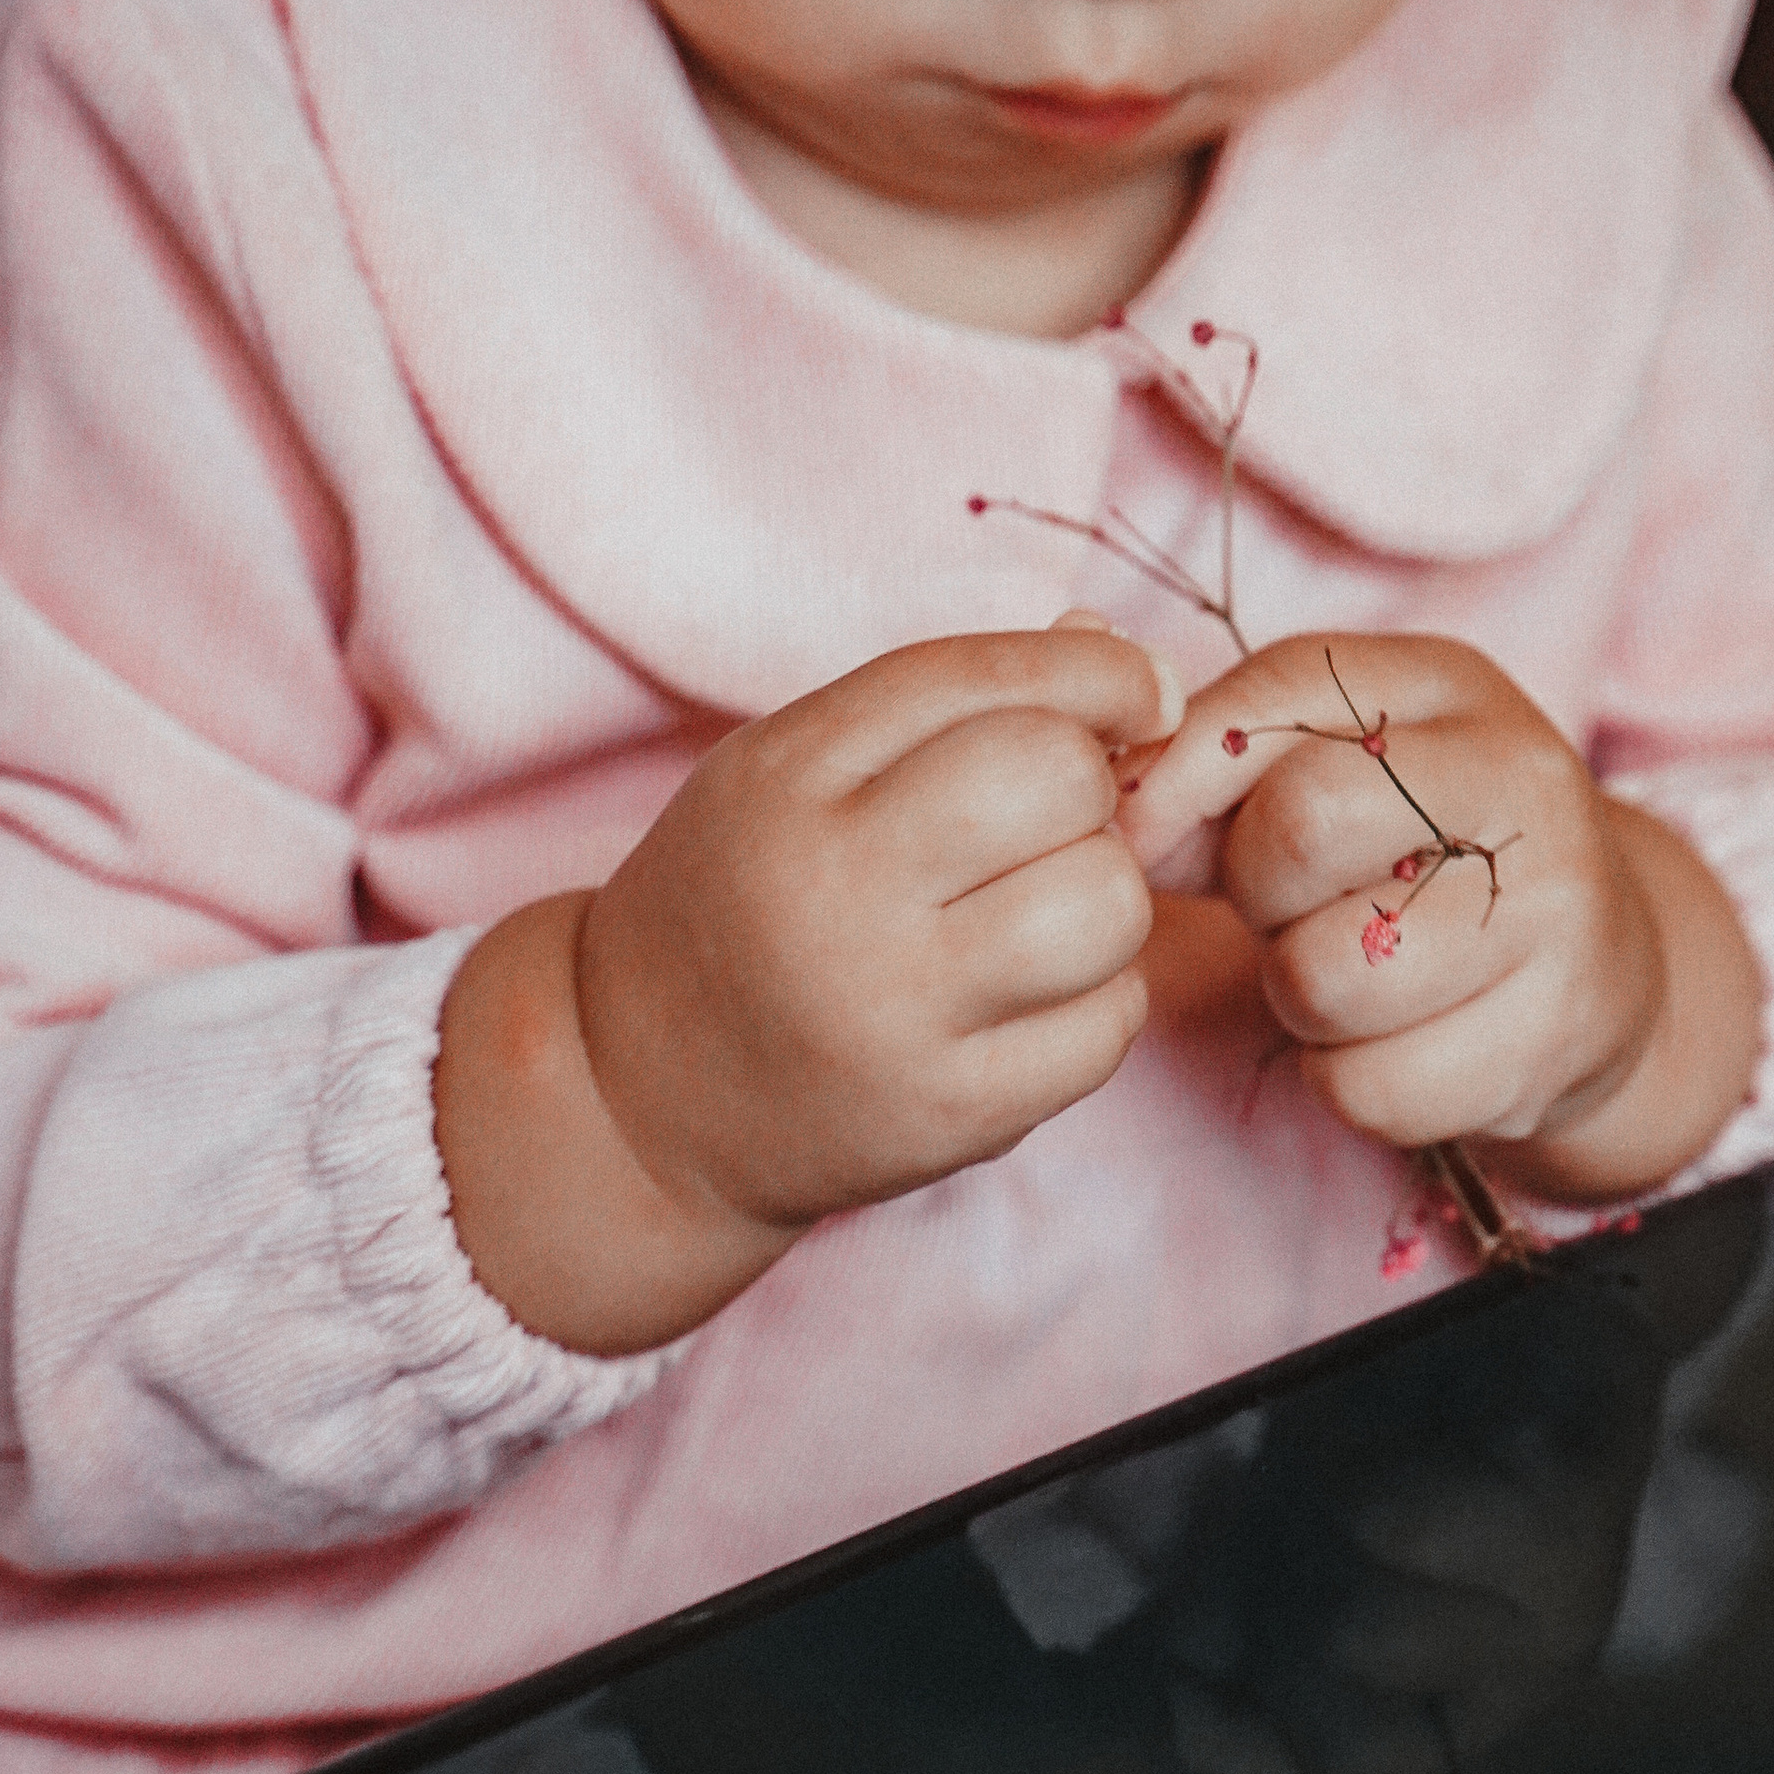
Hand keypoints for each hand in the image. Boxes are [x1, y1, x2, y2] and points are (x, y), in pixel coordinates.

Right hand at [436, 625, 1180, 1352]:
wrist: (637, 1098)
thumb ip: (946, 703)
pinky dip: (1101, 1000)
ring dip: (1108, 899)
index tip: (1136, 696)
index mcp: (788, 778)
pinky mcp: (946, 1114)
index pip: (982, 681)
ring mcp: (891, 1012)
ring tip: (1044, 916)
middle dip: (1091, 791)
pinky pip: (1108, 1027)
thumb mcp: (794, 773)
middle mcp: (833, 888)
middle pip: (1058, 780)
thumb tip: (1123, 659)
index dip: (1099, 674)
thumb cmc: (743, 904)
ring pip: (1106, 905)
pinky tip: (1035, 1001)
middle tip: (1051, 828)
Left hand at [1117, 632, 1761, 1195]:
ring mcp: (1556, 910)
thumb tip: (1117, 808)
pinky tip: (1393, 1040)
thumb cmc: (1417, 855)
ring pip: (1326, 978)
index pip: (1284, 692)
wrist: (1601, 972)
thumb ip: (1209, 763)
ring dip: (1299, 997)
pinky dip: (1349, 1080)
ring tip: (1349, 972)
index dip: (1181, 772)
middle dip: (1256, 888)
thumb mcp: (1328, 768)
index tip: (1146, 833)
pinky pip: (1369, 1086)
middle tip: (1288, 906)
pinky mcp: (1553, 1039)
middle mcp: (1524, 779)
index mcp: (1449, 685)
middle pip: (1303, 827)